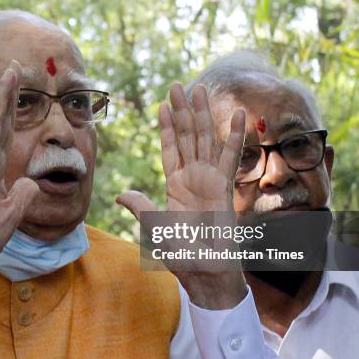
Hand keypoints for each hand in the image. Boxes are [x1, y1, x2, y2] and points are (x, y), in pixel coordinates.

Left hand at [117, 84, 247, 308]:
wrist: (208, 273)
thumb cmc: (183, 255)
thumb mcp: (157, 229)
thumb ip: (142, 208)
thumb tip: (120, 194)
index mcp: (175, 185)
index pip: (169, 148)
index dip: (166, 127)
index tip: (163, 104)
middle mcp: (192, 178)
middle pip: (187, 137)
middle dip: (183, 111)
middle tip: (179, 85)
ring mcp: (210, 180)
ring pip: (206, 139)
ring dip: (203, 115)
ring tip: (201, 90)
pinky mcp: (226, 188)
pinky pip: (231, 157)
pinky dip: (235, 136)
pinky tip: (238, 115)